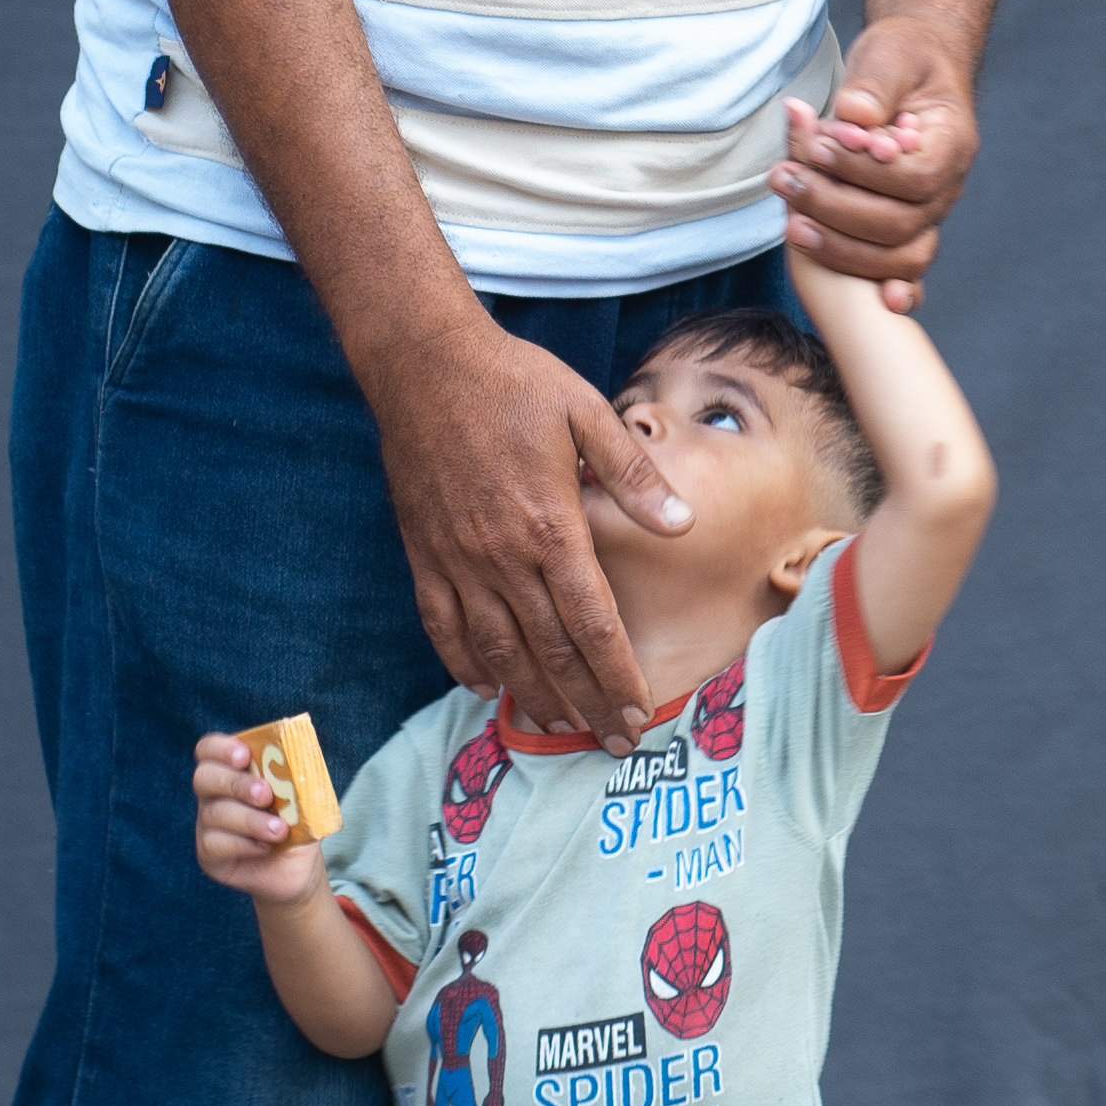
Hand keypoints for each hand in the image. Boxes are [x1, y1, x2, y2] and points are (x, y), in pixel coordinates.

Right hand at [187, 736, 319, 902]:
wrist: (298, 866)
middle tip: (265, 795)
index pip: (209, 749)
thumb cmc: (298, 822)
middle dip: (236, 784)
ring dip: (250, 820)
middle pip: (204, 777)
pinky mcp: (208, 855)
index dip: (221, 748)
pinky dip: (244, 844)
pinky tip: (266, 847)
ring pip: (215, 813)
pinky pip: (215, 844)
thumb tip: (297, 762)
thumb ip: (295, 776)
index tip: (244, 755)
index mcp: (233, 770)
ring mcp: (207, 825)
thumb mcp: (303, 796)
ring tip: (279, 830)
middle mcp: (213, 794)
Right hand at [371, 314, 675, 738]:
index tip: (639, 712)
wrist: (423, 363)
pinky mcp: (423, 552)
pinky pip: (442, 625)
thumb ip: (634, 473)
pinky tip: (488, 686)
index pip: (593, 622)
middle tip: (611, 742)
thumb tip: (683, 522)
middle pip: (550, 650)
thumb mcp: (586, 411)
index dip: (617, 674)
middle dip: (585, 702)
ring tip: (560, 726)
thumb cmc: (513, 382)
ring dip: (531, 694)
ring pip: (498, 648)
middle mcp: (502, 555)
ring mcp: (457, 558)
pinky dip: (465, 662)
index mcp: (551, 526)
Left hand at [779, 22, 982, 314]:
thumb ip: (874, 86)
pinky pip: (904, 270)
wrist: (916, 70)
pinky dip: (890, 288)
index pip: (913, 177)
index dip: (861, 170)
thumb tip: (852, 116)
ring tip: (789, 220)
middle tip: (784, 177)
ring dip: (840, 245)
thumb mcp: (890, 56)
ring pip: (898, 255)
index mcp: (952, 144)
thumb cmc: (904, 61)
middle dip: (834, 206)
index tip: (816, 144)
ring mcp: (929, 215)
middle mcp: (947, 188)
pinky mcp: (905, 230)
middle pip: (900, 223)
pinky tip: (881, 303)